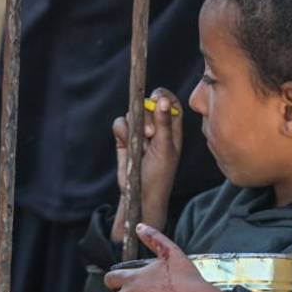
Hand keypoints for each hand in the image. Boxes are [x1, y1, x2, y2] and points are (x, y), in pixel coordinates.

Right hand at [112, 89, 183, 241]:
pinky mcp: (124, 138)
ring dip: (136, 124)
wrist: (140, 194)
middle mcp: (156, 126)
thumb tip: (162, 100)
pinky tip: (127, 143)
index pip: (170, 103)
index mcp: (172, 128)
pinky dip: (122, 130)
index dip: (163, 96)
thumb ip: (164, 124)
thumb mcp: (165, 149)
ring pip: (133, 113)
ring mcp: (139, 131)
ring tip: (142, 141)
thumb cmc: (160, 174)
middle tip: (151, 133)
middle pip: (149, 104)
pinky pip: (119, 123)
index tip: (157, 96)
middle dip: (148, 114)